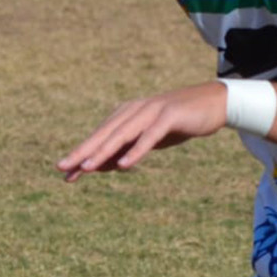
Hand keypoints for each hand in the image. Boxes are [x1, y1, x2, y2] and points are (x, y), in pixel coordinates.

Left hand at [56, 82, 227, 182]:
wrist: (214, 104)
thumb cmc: (178, 123)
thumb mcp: (148, 139)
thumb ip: (126, 149)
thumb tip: (102, 166)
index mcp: (127, 114)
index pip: (100, 137)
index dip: (81, 154)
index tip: (63, 173)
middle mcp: (135, 110)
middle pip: (105, 134)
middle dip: (83, 151)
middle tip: (62, 167)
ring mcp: (151, 111)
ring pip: (122, 134)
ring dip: (103, 151)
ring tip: (86, 167)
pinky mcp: (169, 116)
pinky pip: (149, 136)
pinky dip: (136, 150)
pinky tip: (124, 165)